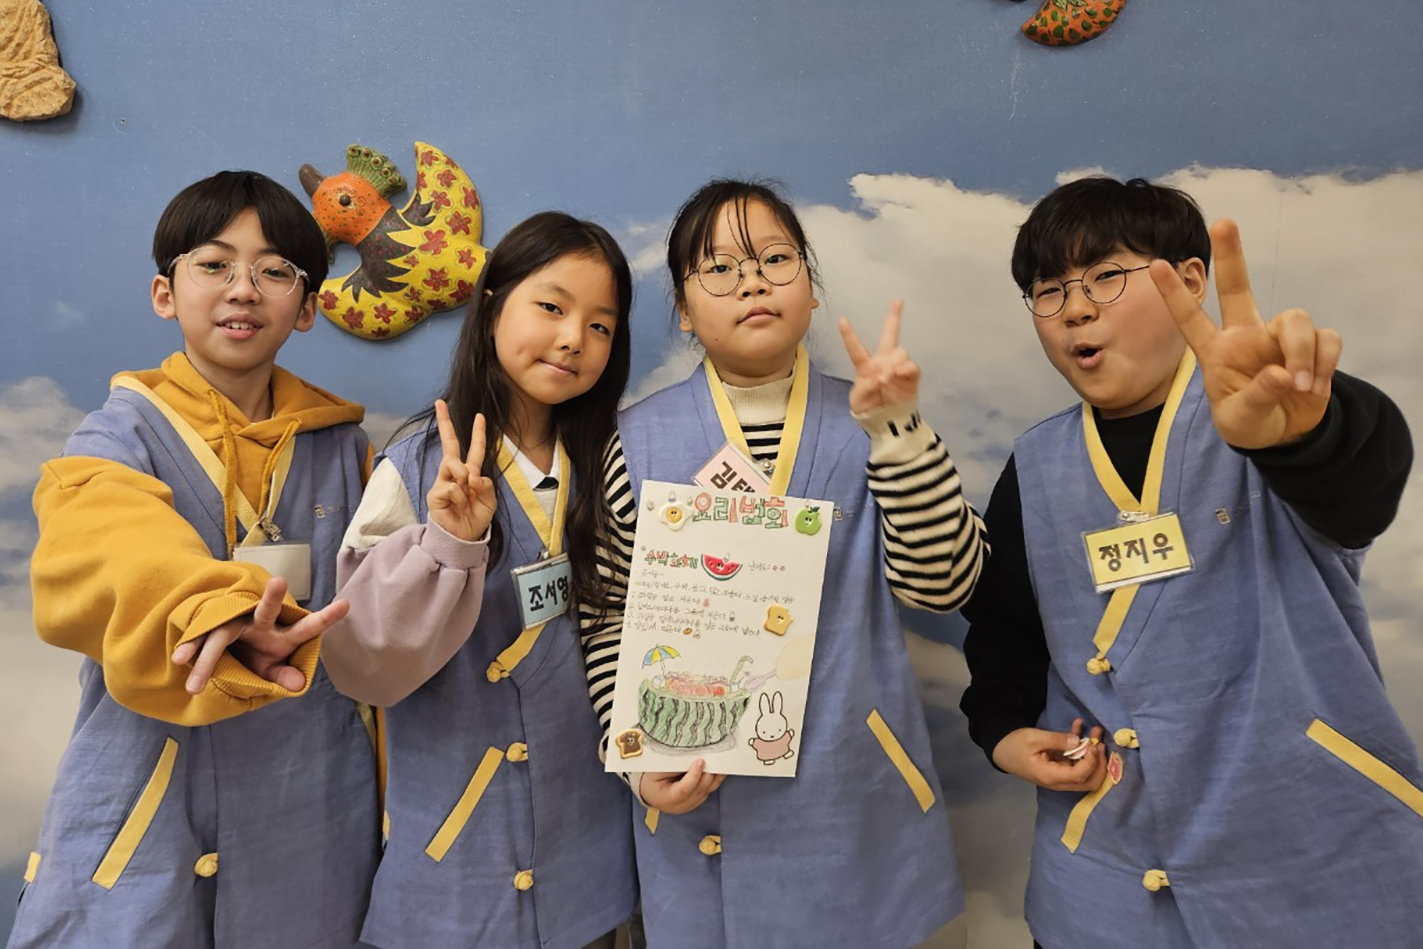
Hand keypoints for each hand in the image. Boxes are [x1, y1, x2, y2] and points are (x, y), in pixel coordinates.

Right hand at [172, 575, 348, 694]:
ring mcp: (235, 622)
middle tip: (280, 581)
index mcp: (282, 634)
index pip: (307, 627)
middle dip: (274, 597)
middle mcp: (260, 623)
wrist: (227, 644)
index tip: (347, 604)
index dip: (326, 618)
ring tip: (197, 684)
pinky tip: (180, 660)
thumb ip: (283, 675)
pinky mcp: (211, 627)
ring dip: (209, 656)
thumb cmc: (256, 657)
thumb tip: (298, 686)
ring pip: (223, 633)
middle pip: (267, 609)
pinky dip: (191, 650)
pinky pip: (200, 639)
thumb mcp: (270, 669)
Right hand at [428, 400, 496, 541]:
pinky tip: (458, 505)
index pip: (474, 449)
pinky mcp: (435, 493)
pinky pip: (451, 486)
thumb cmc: (475, 518)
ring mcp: (443, 482)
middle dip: (445, 423)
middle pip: (450, 445)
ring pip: (453, 464)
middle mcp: (454, 474)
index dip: (477, 433)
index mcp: (470, 473)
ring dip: (463, 477)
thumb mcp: (489, 501)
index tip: (479, 415)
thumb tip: (473, 475)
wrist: (463, 538)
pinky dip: (459, 497)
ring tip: (466, 495)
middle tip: (440, 403)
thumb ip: (486, 486)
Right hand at [639, 759, 725, 813]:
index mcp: (667, 799)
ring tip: (720, 761)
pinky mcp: (696, 801)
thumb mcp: (656, 771)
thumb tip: (690, 757)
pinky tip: (718, 767)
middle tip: (713, 757)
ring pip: (707, 791)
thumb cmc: (651, 779)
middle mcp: (680, 806)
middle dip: (707, 774)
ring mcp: (690, 805)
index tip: (700, 761)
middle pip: (699, 791)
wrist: (649, 791)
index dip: (694, 776)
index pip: (684, 789)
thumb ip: (672, 766)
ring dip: (715, 776)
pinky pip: (708, 790)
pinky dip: (714, 779)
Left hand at [838, 300, 920, 415]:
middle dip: (894, 316)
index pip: (855, 347)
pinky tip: (898, 376)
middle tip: (898, 301)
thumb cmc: (869, 408)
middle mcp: (883, 361)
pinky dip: (904, 370)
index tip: (841, 319)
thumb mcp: (858, 400)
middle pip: (890, 334)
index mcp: (865, 365)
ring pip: (900, 351)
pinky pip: (911, 366)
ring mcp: (898, 366)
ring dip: (893, 364)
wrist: (887, 422)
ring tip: (887, 378)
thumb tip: (883, 376)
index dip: (848, 334)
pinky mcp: (911, 375)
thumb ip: (866, 387)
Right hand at [991, 718, 1106, 791]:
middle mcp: (1059, 781)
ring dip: (1094, 753)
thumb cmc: (1015, 745)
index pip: (1080, 775)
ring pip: (1087, 772)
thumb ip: (1057, 740)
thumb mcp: (1034, 738)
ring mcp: (1062, 776)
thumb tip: (1078, 741)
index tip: (1092, 744)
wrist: (1002, 750)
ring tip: (1094, 730)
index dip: (1091, 761)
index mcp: (1051, 777)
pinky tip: (1078, 726)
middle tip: (1100, 743)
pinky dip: (1082, 747)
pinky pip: (1077, 761)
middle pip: (1090, 782)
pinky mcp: (1061, 768)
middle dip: (1100, 763)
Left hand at [1150, 219, 1340, 448]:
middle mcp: (1246, 335)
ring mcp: (1278, 337)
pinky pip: (1326, 338)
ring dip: (1302, 353)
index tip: (1154, 265)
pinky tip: (1316, 385)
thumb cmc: (1249, 423)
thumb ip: (1257, 398)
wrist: (1285, 435)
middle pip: (1238, 287)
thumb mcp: (1240, 421)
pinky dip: (1325, 362)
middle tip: (1223, 222)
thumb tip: (1282, 374)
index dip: (1174, 294)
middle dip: (1232, 255)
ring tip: (1300, 386)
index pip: (1191, 319)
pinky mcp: (1313, 344)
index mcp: (1217, 352)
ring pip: (1296, 318)